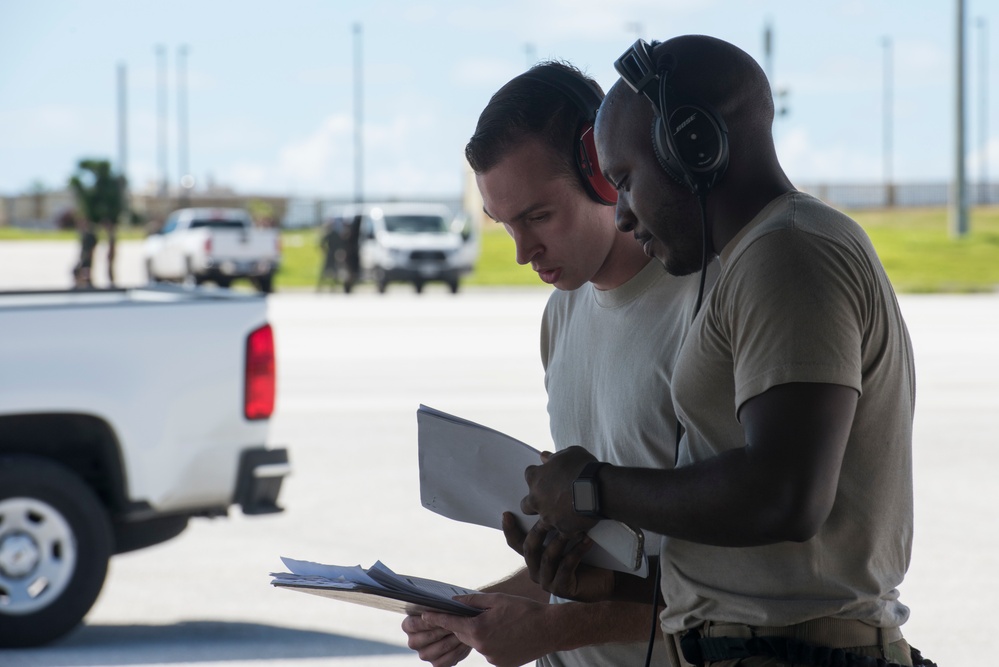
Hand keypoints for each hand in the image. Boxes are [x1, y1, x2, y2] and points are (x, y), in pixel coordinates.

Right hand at [402, 614, 471, 666]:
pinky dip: (458, 650)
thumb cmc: (446, 613)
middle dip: (443, 629)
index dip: (427, 621)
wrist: (459, 626)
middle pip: (426, 637)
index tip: (440, 616)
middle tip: (456, 621)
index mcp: (408, 626)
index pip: (413, 624)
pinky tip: (464, 641)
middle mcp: (413, 642)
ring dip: (453, 638)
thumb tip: (443, 604)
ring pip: (440, 647)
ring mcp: (424, 654)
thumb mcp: (440, 607)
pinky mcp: (436, 663)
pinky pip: (447, 659)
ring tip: (463, 629)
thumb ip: (438, 607)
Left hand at [421, 593, 554, 666]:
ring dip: (481, 633)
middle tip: (476, 613)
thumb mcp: (497, 599)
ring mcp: (491, 658)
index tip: (424, 615)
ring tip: (501, 623)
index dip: (436, 618)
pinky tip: (508, 634)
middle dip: (465, 624)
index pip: (450, 623)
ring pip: (477, 643)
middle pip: (463, 634)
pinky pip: (489, 651)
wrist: (550, 629)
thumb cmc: (524, 610)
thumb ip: (473, 602)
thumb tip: (455, 602)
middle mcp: (482, 647)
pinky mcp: (501, 664)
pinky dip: (493, 642)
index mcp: (478, 629)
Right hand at [503, 514, 614, 602]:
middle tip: (549, 515)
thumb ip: (555, 529)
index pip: (516, 544)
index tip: (507, 514)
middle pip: (529, 549)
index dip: (509, 530)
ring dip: (562, 540)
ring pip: (548, 557)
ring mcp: (547, 582)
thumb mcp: (566, 541)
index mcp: (534, 559)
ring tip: (575, 527)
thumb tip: (550, 503)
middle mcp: (536, 571)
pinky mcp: (561, 588)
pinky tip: (587, 541)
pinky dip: (577, 551)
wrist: (604, 580)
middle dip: (539, 531)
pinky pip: (566, 566)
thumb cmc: (586, 558)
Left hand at [520, 446, 599, 537]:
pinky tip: (576, 526)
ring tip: (560, 519)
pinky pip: (562, 534)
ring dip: (549, 520)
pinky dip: (568, 530)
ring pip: (539, 525)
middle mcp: (537, 499)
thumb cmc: (583, 466)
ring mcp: (548, 516)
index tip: (548, 476)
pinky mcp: (562, 529)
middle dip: (535, 503)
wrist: (599, 487)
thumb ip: (554, 457)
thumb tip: (544, 456)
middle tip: (548, 500)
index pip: (529, 475)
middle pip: (526, 505)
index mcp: (536, 478)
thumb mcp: (569, 454)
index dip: (539, 476)